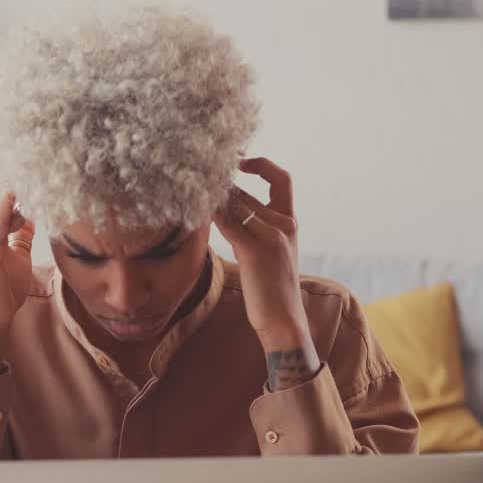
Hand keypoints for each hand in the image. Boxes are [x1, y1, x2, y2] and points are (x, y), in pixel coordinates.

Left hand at [213, 157, 319, 390]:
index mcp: (291, 223)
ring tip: (192, 192)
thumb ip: (257, 229)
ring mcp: (272, 237)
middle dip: (222, 184)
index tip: (240, 162)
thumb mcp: (271, 253)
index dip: (262, 164)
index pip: (282, 180)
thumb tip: (228, 210)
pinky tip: (198, 211)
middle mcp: (284, 225)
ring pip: (237, 204)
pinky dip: (212, 214)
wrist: (285, 320)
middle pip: (248, 192)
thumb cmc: (274, 290)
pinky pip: (229, 223)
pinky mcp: (255, 251)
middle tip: (198, 178)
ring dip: (214, 198)